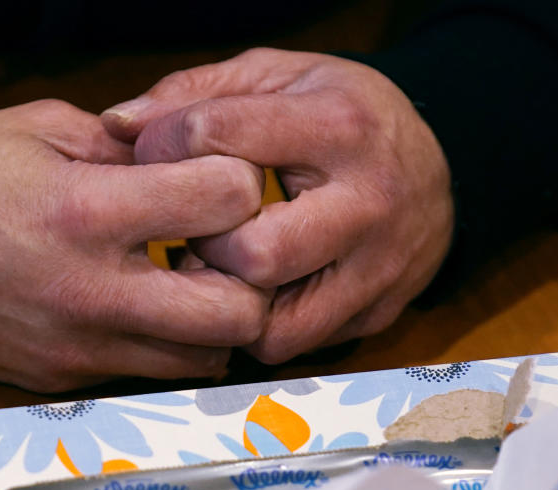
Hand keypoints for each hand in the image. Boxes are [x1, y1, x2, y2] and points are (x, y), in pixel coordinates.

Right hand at [0, 100, 269, 390]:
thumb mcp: (43, 129)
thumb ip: (129, 147)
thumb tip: (194, 163)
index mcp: (87, 212)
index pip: (225, 202)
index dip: (238, 183)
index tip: (217, 180)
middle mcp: (95, 294)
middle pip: (239, 312)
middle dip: (251, 277)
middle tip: (220, 249)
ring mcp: (82, 350)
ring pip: (205, 360)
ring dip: (215, 320)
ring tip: (183, 281)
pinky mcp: (67, 382)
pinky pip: (150, 374)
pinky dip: (167, 344)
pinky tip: (140, 308)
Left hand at [103, 48, 453, 362]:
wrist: (439, 165)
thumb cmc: (341, 116)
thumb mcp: (279, 77)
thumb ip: (195, 94)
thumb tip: (117, 125)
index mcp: (338, 124)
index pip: (219, 139)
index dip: (164, 148)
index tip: (155, 154)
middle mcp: (368, 200)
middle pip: (254, 252)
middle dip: (206, 246)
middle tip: (197, 228)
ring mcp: (380, 266)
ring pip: (273, 320)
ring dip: (227, 301)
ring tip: (222, 266)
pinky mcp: (379, 311)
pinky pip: (296, 345)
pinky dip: (258, 326)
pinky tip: (254, 291)